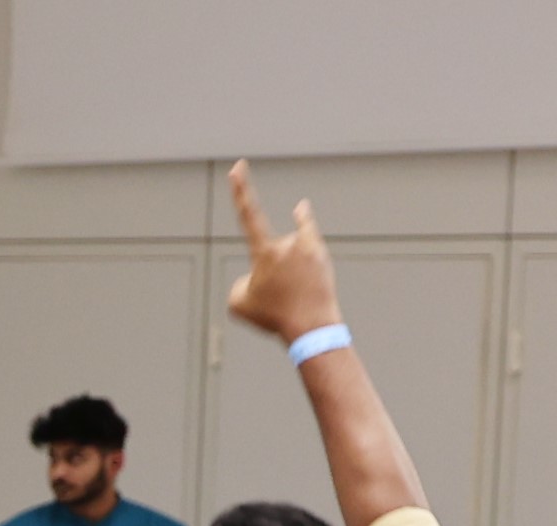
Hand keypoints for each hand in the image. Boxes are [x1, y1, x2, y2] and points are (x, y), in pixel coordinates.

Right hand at [223, 161, 341, 342]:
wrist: (310, 327)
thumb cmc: (274, 316)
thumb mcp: (238, 304)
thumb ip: (240, 283)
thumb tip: (255, 275)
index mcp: (263, 252)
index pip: (248, 214)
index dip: (241, 190)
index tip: (238, 168)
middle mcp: (286, 242)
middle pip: (267, 254)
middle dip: (268, 276)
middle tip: (277, 301)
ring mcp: (305, 246)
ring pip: (284, 253)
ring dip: (285, 272)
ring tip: (293, 296)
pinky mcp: (318, 253)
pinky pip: (307, 232)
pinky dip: (303, 221)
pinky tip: (300, 208)